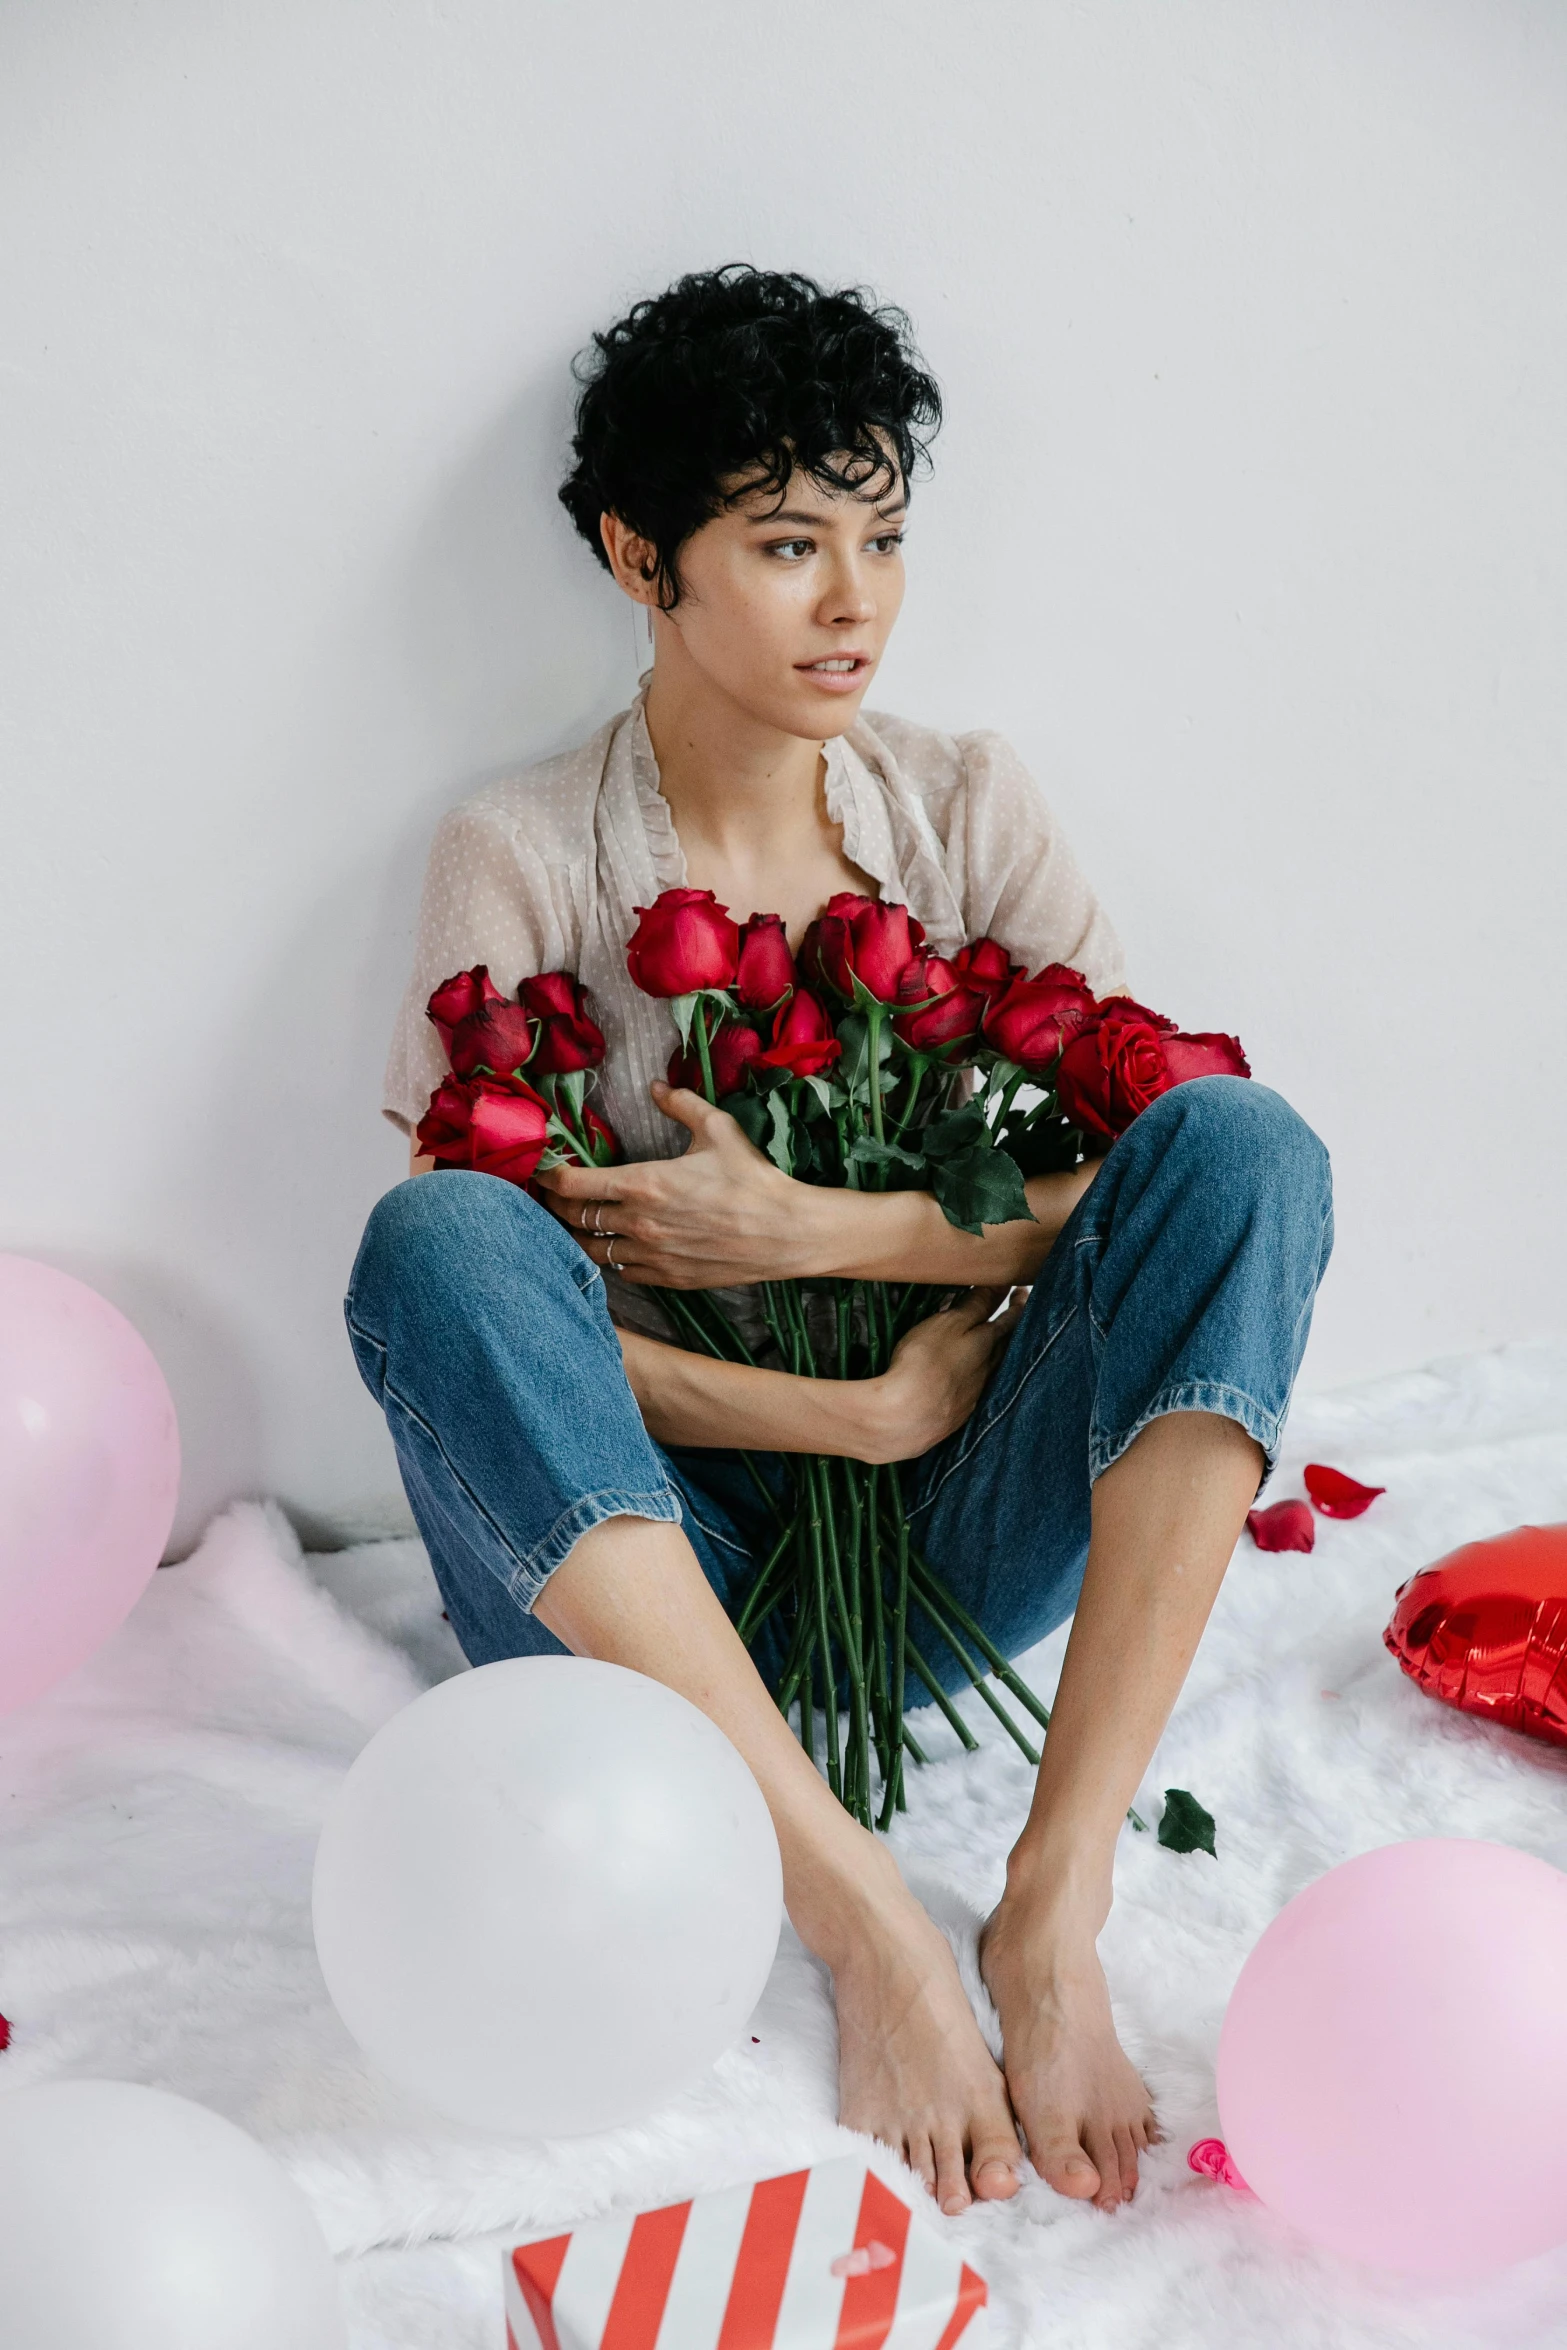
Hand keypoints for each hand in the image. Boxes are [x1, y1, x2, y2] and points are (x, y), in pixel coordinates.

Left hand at [535, 1079, 817, 1287]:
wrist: (786, 1233)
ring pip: (592, 1251)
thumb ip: (681, 1104)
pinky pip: (622, 1272)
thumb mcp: (719, 1128)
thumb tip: (656, 1086)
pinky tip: (616, 1247)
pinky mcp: (667, 1278)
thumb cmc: (753, 1178)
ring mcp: (650, 1256)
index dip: (548, 1176)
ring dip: (579, 1236)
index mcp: (643, 1184)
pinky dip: (612, 1259)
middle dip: (555, 1206)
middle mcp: (638, 1223)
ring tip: (575, 1224)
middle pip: (573, 1219)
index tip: (543, 1169)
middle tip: (551, 1195)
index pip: (571, 1185)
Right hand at [865, 1288, 1027, 1461]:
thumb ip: (975, 1305)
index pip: (1009, 1319)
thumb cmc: (924, 1363)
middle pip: (1006, 1344)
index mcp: (986, 1344)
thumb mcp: (949, 1324)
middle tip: (1018, 1308)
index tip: (1022, 1290)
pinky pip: (978, 1389)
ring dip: (999, 1352)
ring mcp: (974, 1393)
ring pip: (994, 1367)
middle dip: (1012, 1325)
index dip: (1016, 1303)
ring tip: (1000, 1342)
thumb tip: (1001, 1286)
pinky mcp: (958, 1413)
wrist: (905, 1418)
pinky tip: (973, 1379)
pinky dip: (981, 1377)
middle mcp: (986, 1369)